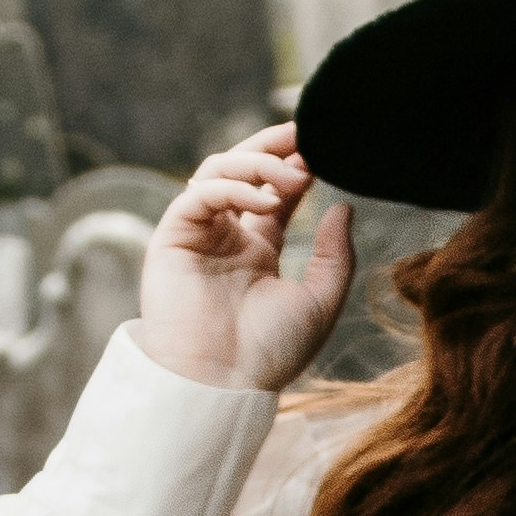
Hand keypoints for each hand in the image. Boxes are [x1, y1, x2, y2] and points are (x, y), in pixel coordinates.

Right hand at [140, 121, 355, 390]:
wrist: (222, 384)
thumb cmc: (269, 354)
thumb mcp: (318, 301)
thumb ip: (333, 254)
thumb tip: (343, 206)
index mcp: (257, 251)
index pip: (275, 192)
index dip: (296, 166)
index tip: (323, 148)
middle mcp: (225, 238)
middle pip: (244, 171)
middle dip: (272, 145)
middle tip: (303, 131)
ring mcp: (198, 235)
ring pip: (218, 173)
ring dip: (256, 164)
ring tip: (292, 175)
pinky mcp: (172, 238)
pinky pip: (199, 194)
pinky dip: (232, 188)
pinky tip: (264, 198)